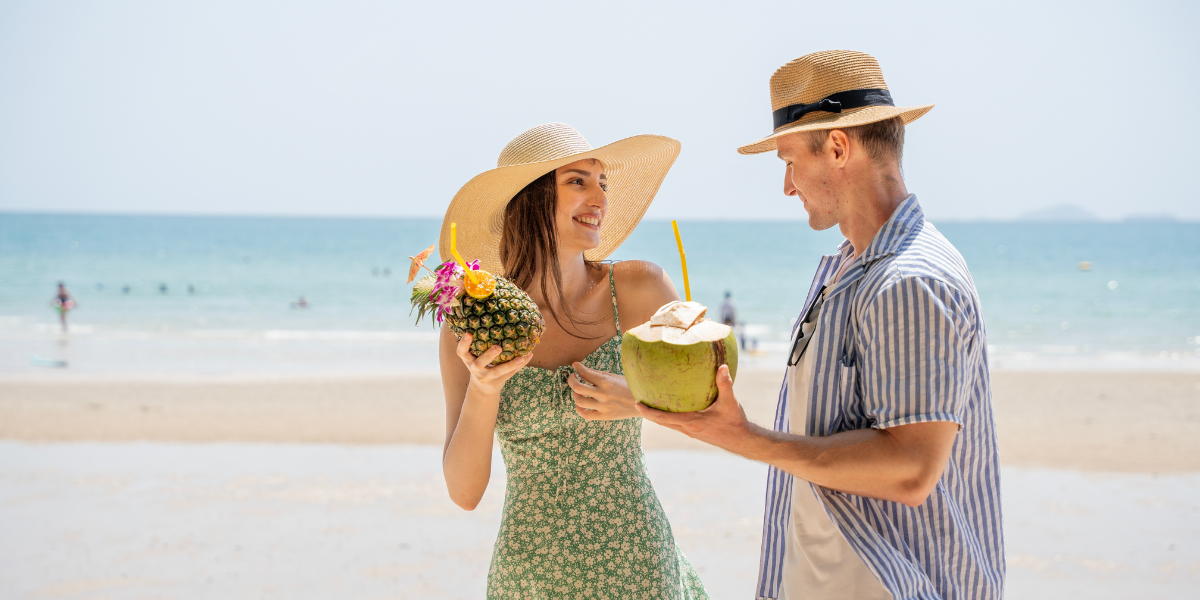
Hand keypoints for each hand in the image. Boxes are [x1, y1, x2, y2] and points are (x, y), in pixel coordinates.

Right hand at [456, 333, 532, 395]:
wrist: (482, 389)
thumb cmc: (479, 364)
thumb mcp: (474, 356)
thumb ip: (478, 343)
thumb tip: (492, 319)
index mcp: (468, 360)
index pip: (461, 352)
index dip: (463, 344)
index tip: (468, 333)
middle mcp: (475, 369)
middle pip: (479, 363)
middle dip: (488, 356)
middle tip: (498, 347)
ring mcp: (486, 377)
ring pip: (498, 371)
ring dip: (510, 364)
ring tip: (521, 357)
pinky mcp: (497, 382)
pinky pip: (510, 373)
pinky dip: (520, 365)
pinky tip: (528, 356)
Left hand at [568, 362, 640, 420]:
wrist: (644, 403)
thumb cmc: (629, 386)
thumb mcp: (615, 377)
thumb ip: (598, 374)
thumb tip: (580, 368)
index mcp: (606, 381)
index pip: (584, 373)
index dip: (577, 367)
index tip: (575, 366)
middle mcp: (603, 394)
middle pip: (577, 387)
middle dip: (571, 380)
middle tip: (572, 377)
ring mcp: (603, 406)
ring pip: (579, 401)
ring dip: (575, 395)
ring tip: (578, 392)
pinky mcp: (604, 416)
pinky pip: (585, 415)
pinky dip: (579, 410)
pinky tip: (580, 405)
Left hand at [634, 364, 752, 449]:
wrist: (741, 441)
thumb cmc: (735, 422)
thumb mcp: (730, 402)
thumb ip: (724, 384)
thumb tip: (722, 366)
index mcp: (692, 422)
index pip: (664, 418)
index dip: (649, 412)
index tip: (637, 404)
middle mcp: (688, 429)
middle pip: (661, 423)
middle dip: (648, 413)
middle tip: (637, 402)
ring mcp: (690, 432)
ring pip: (668, 424)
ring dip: (657, 416)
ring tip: (648, 404)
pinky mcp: (695, 433)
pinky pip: (676, 424)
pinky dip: (668, 418)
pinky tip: (670, 409)